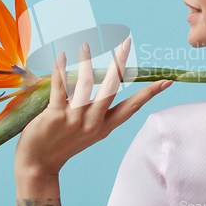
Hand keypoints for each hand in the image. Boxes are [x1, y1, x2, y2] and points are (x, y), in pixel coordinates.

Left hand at [14, 38, 172, 190]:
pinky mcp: (55, 115)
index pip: (132, 107)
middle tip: (127, 42)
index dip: (149, 93)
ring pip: (86, 84)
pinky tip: (61, 55)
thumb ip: (93, 109)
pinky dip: (60, 69)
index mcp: (104, 126)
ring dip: (86, 61)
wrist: (38, 164)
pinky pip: (59, 87)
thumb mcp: (86, 130)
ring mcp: (74, 118)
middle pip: (111, 87)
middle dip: (120, 62)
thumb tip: (97, 81)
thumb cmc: (63, 143)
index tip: (166, 81)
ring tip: (86, 44)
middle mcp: (93, 122)